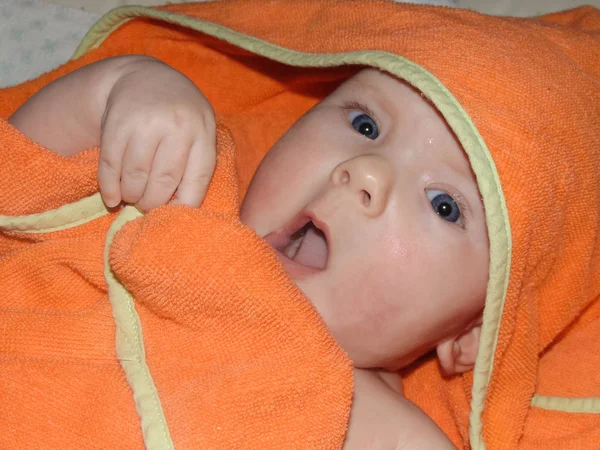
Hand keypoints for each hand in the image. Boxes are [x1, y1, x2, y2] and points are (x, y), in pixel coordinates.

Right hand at [98, 58, 215, 211]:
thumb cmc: (179, 115)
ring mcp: (145, 123)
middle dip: (152, 203)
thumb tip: (181, 207)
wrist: (144, 76)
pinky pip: (111, 165)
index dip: (183, 205)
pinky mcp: (116, 122)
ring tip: (131, 197)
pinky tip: (111, 197)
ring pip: (135, 176)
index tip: (172, 214)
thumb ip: (197, 163)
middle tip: (146, 207)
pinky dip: (109, 187)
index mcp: (202, 132)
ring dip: (131, 195)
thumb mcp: (199, 130)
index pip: (197, 181)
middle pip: (163, 182)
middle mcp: (176, 126)